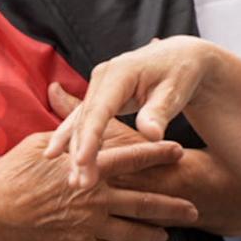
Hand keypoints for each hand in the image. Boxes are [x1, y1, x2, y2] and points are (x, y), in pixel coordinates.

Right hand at [0, 130, 197, 240]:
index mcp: (92, 167)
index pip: (135, 158)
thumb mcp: (40, 143)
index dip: (158, 154)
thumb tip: (72, 109)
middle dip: (172, 205)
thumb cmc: (11, 175)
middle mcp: (98, 197)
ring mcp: (90, 225)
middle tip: (194, 208)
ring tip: (167, 234)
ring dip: (153, 233)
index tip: (178, 152)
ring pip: (133, 231)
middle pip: (145, 202)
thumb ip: (65, 130)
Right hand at [44, 37, 215, 188]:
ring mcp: (98, 87)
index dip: (90, 138)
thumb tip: (151, 134)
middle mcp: (102, 78)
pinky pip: (84, 122)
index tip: (82, 163)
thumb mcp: (174, 91)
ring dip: (74, 151)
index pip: (99, 110)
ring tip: (71, 181)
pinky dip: (73, 141)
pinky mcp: (100, 98)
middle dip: (80, 152)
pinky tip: (59, 158)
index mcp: (119, 72)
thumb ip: (159, 112)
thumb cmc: (181, 72)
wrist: (181, 56)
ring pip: (81, 123)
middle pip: (85, 120)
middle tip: (79, 184)